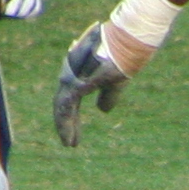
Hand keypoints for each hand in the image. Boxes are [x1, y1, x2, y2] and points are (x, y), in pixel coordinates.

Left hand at [53, 25, 129, 148]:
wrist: (126, 45)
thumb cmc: (122, 59)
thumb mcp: (114, 83)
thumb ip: (108, 96)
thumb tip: (102, 110)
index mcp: (79, 77)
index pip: (70, 101)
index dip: (71, 119)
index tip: (75, 137)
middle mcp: (72, 77)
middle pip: (63, 105)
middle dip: (65, 125)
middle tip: (69, 144)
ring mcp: (72, 79)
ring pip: (62, 108)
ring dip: (65, 127)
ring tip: (69, 144)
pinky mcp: (77, 84)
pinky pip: (68, 108)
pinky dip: (68, 124)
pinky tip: (71, 137)